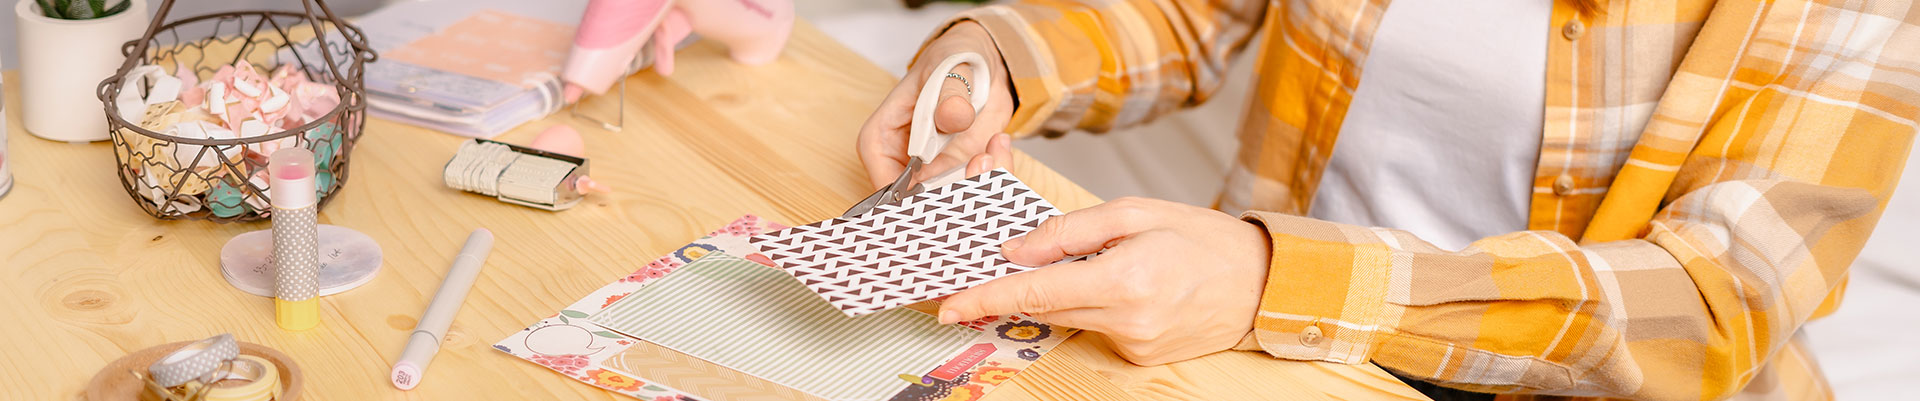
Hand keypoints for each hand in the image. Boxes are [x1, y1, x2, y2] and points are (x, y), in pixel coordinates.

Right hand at [857, 21, 1016, 188]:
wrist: (985, 65)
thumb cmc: (952, 60)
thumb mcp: (952, 67)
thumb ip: (951, 93)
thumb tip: (951, 115)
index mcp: (881, 138)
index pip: (885, 185)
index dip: (913, 198)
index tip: (946, 186)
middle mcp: (902, 163)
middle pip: (919, 204)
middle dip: (952, 195)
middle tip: (979, 162)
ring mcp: (932, 173)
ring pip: (950, 203)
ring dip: (978, 181)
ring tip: (992, 148)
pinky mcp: (960, 175)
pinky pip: (975, 191)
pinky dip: (993, 175)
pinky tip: (998, 146)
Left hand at [937, 198, 1272, 365]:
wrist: (1262, 284)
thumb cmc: (1205, 240)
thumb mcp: (1136, 212)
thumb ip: (1071, 230)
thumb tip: (1018, 249)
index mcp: (1124, 279)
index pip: (1035, 292)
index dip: (986, 298)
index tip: (949, 305)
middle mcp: (1126, 321)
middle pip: (1045, 308)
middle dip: (1016, 289)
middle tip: (998, 270)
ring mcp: (1133, 346)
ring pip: (1069, 318)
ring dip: (1063, 293)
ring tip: (1102, 263)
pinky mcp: (1139, 359)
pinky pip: (1096, 328)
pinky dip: (1096, 305)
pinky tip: (1127, 286)